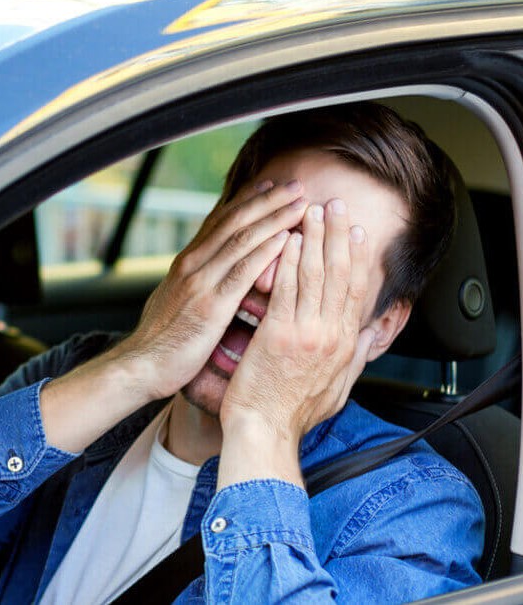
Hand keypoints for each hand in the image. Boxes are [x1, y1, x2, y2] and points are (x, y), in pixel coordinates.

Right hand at [110, 180, 307, 401]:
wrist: (140, 365)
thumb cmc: (161, 341)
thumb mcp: (174, 301)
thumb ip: (192, 283)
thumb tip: (205, 275)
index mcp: (186, 263)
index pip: (218, 221)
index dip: (245, 200)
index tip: (269, 185)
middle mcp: (192, 265)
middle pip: (234, 221)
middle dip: (267, 200)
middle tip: (295, 184)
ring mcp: (200, 283)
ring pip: (241, 239)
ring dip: (274, 218)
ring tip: (300, 204)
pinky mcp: (211, 306)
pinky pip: (242, 271)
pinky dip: (266, 251)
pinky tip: (285, 238)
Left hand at [221, 199, 375, 447]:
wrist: (266, 433)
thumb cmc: (291, 414)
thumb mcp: (338, 387)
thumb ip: (355, 356)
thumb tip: (372, 334)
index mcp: (344, 345)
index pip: (355, 291)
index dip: (357, 257)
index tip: (356, 231)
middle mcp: (331, 335)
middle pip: (340, 275)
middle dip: (338, 235)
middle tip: (335, 204)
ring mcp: (307, 334)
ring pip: (315, 276)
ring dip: (315, 238)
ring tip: (311, 209)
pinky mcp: (279, 335)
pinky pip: (287, 289)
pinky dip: (289, 261)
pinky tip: (288, 239)